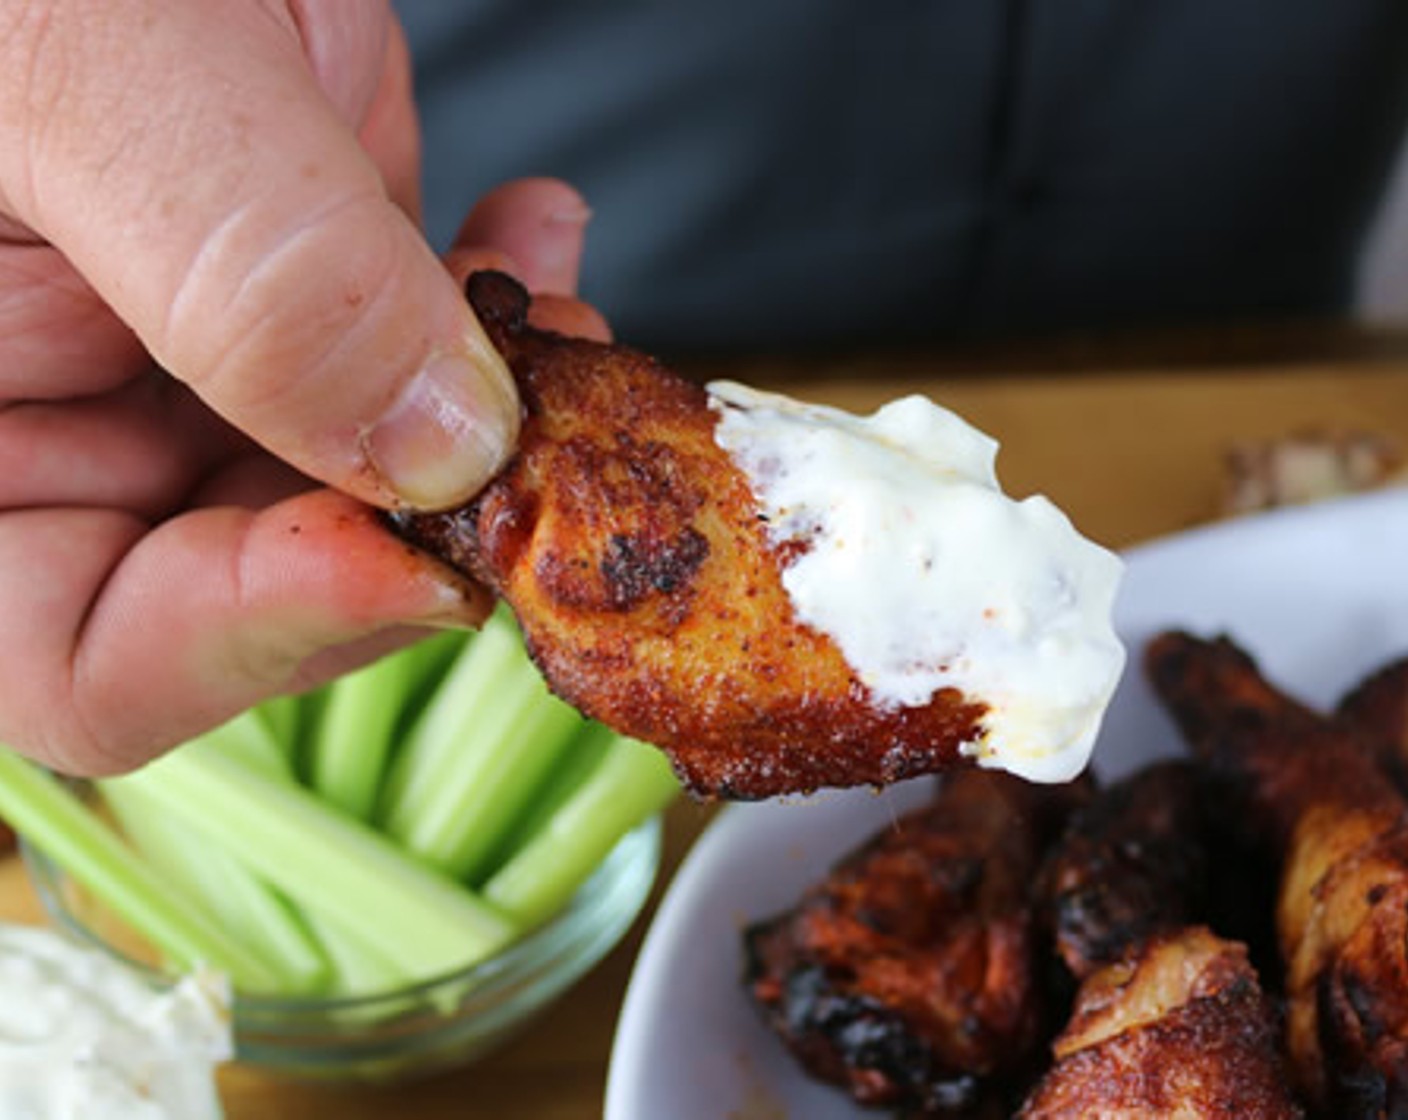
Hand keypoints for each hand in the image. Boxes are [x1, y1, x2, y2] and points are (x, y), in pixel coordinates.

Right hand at [0, 0, 604, 774]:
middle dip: (423, 525)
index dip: (264, 629)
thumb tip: (439, 450)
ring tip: (560, 329)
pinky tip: (537, 232)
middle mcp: (61, 416)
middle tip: (538, 447)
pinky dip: (487, 308)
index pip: (87, 658)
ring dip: (489, 427)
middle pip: (262, 584)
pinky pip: (406, 350)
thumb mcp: (88, 54)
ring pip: (367, 478)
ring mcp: (183, 346)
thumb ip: (256, 274)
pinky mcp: (287, 266)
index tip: (421, 548)